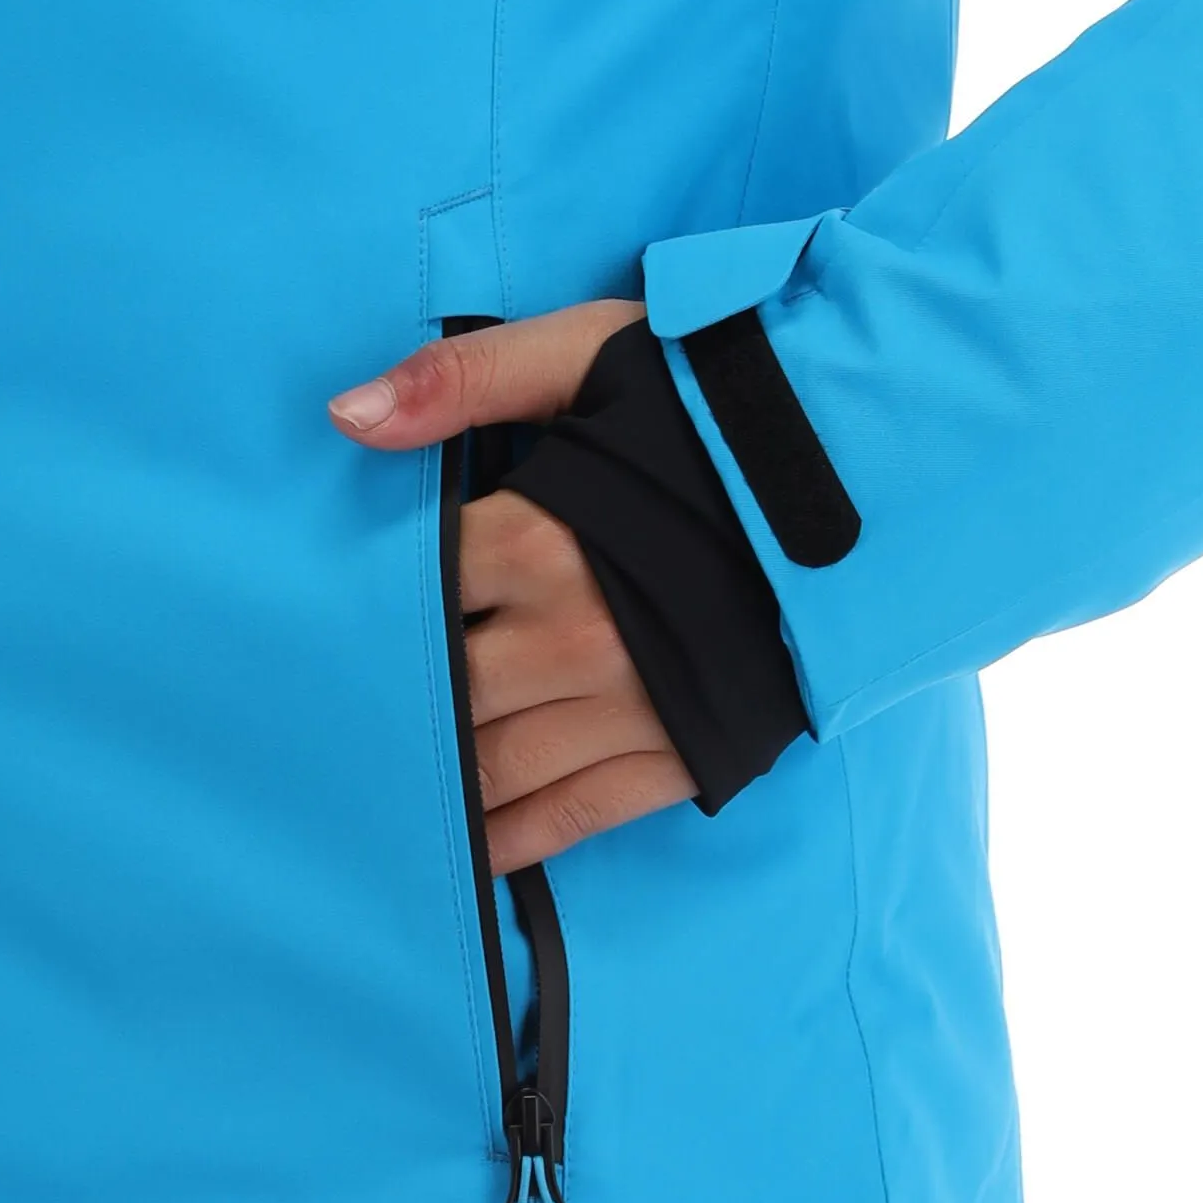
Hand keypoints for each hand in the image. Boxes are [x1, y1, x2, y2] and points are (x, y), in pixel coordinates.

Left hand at [329, 301, 696, 872]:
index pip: (415, 589)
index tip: (320, 619)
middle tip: (318, 721)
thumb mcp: (594, 353)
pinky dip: (508, 840)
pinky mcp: (681, 756)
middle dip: (383, 702)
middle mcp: (578, 638)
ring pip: (492, 768)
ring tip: (369, 786)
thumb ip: (466, 380)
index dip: (362, 603)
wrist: (884, 479)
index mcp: (546, 539)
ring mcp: (632, 708)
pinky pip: (573, 817)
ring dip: (430, 781)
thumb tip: (344, 418)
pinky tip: (460, 849)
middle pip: (439, 692)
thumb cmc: (728, 406)